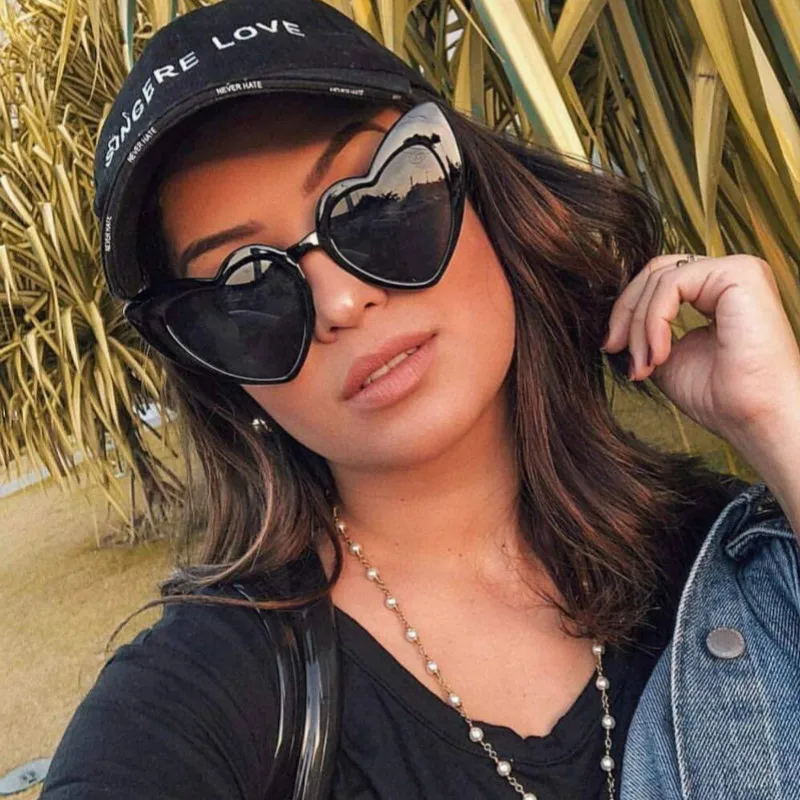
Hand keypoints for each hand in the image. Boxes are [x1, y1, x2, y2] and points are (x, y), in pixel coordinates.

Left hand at [602, 253, 799, 445]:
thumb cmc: (721, 397)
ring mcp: (737, 270)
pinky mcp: (739, 274)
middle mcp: (730, 275)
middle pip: (656, 272)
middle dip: (626, 312)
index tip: (612, 347)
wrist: (756, 418)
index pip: (659, 280)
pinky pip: (672, 284)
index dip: (628, 310)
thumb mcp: (666, 357)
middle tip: (614, 349)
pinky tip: (659, 355)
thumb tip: (615, 326)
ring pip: (659, 278)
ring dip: (639, 326)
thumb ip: (646, 332)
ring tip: (644, 365)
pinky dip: (654, 321)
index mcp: (717, 292)